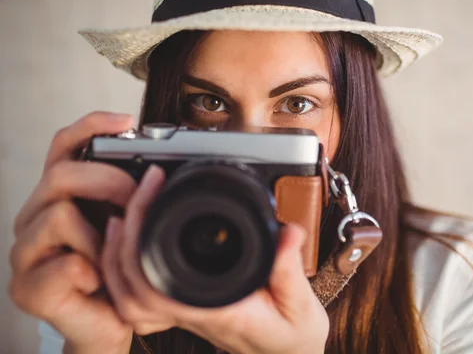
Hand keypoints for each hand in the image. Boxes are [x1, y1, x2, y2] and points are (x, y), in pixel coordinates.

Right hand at [8, 112, 137, 353]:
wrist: (107, 327)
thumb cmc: (120, 274)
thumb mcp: (129, 228)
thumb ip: (131, 198)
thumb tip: (160, 171)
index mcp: (58, 197)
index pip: (62, 147)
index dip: (90, 126)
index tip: (127, 120)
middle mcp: (34, 217)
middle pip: (60, 175)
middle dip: (108, 181)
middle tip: (135, 199)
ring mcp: (25, 253)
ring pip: (60, 214)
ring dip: (102, 235)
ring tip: (112, 256)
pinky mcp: (28, 288)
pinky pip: (67, 264)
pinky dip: (94, 272)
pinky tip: (98, 283)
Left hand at [102, 165, 329, 353]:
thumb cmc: (291, 337)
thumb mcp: (301, 307)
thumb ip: (290, 271)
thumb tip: (286, 233)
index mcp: (215, 311)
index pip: (157, 285)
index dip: (143, 237)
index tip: (156, 190)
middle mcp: (191, 314)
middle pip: (132, 285)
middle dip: (127, 233)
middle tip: (144, 188)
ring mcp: (183, 313)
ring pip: (128, 295)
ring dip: (117, 254)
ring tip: (125, 213)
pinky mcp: (185, 307)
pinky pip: (140, 296)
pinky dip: (126, 268)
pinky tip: (131, 240)